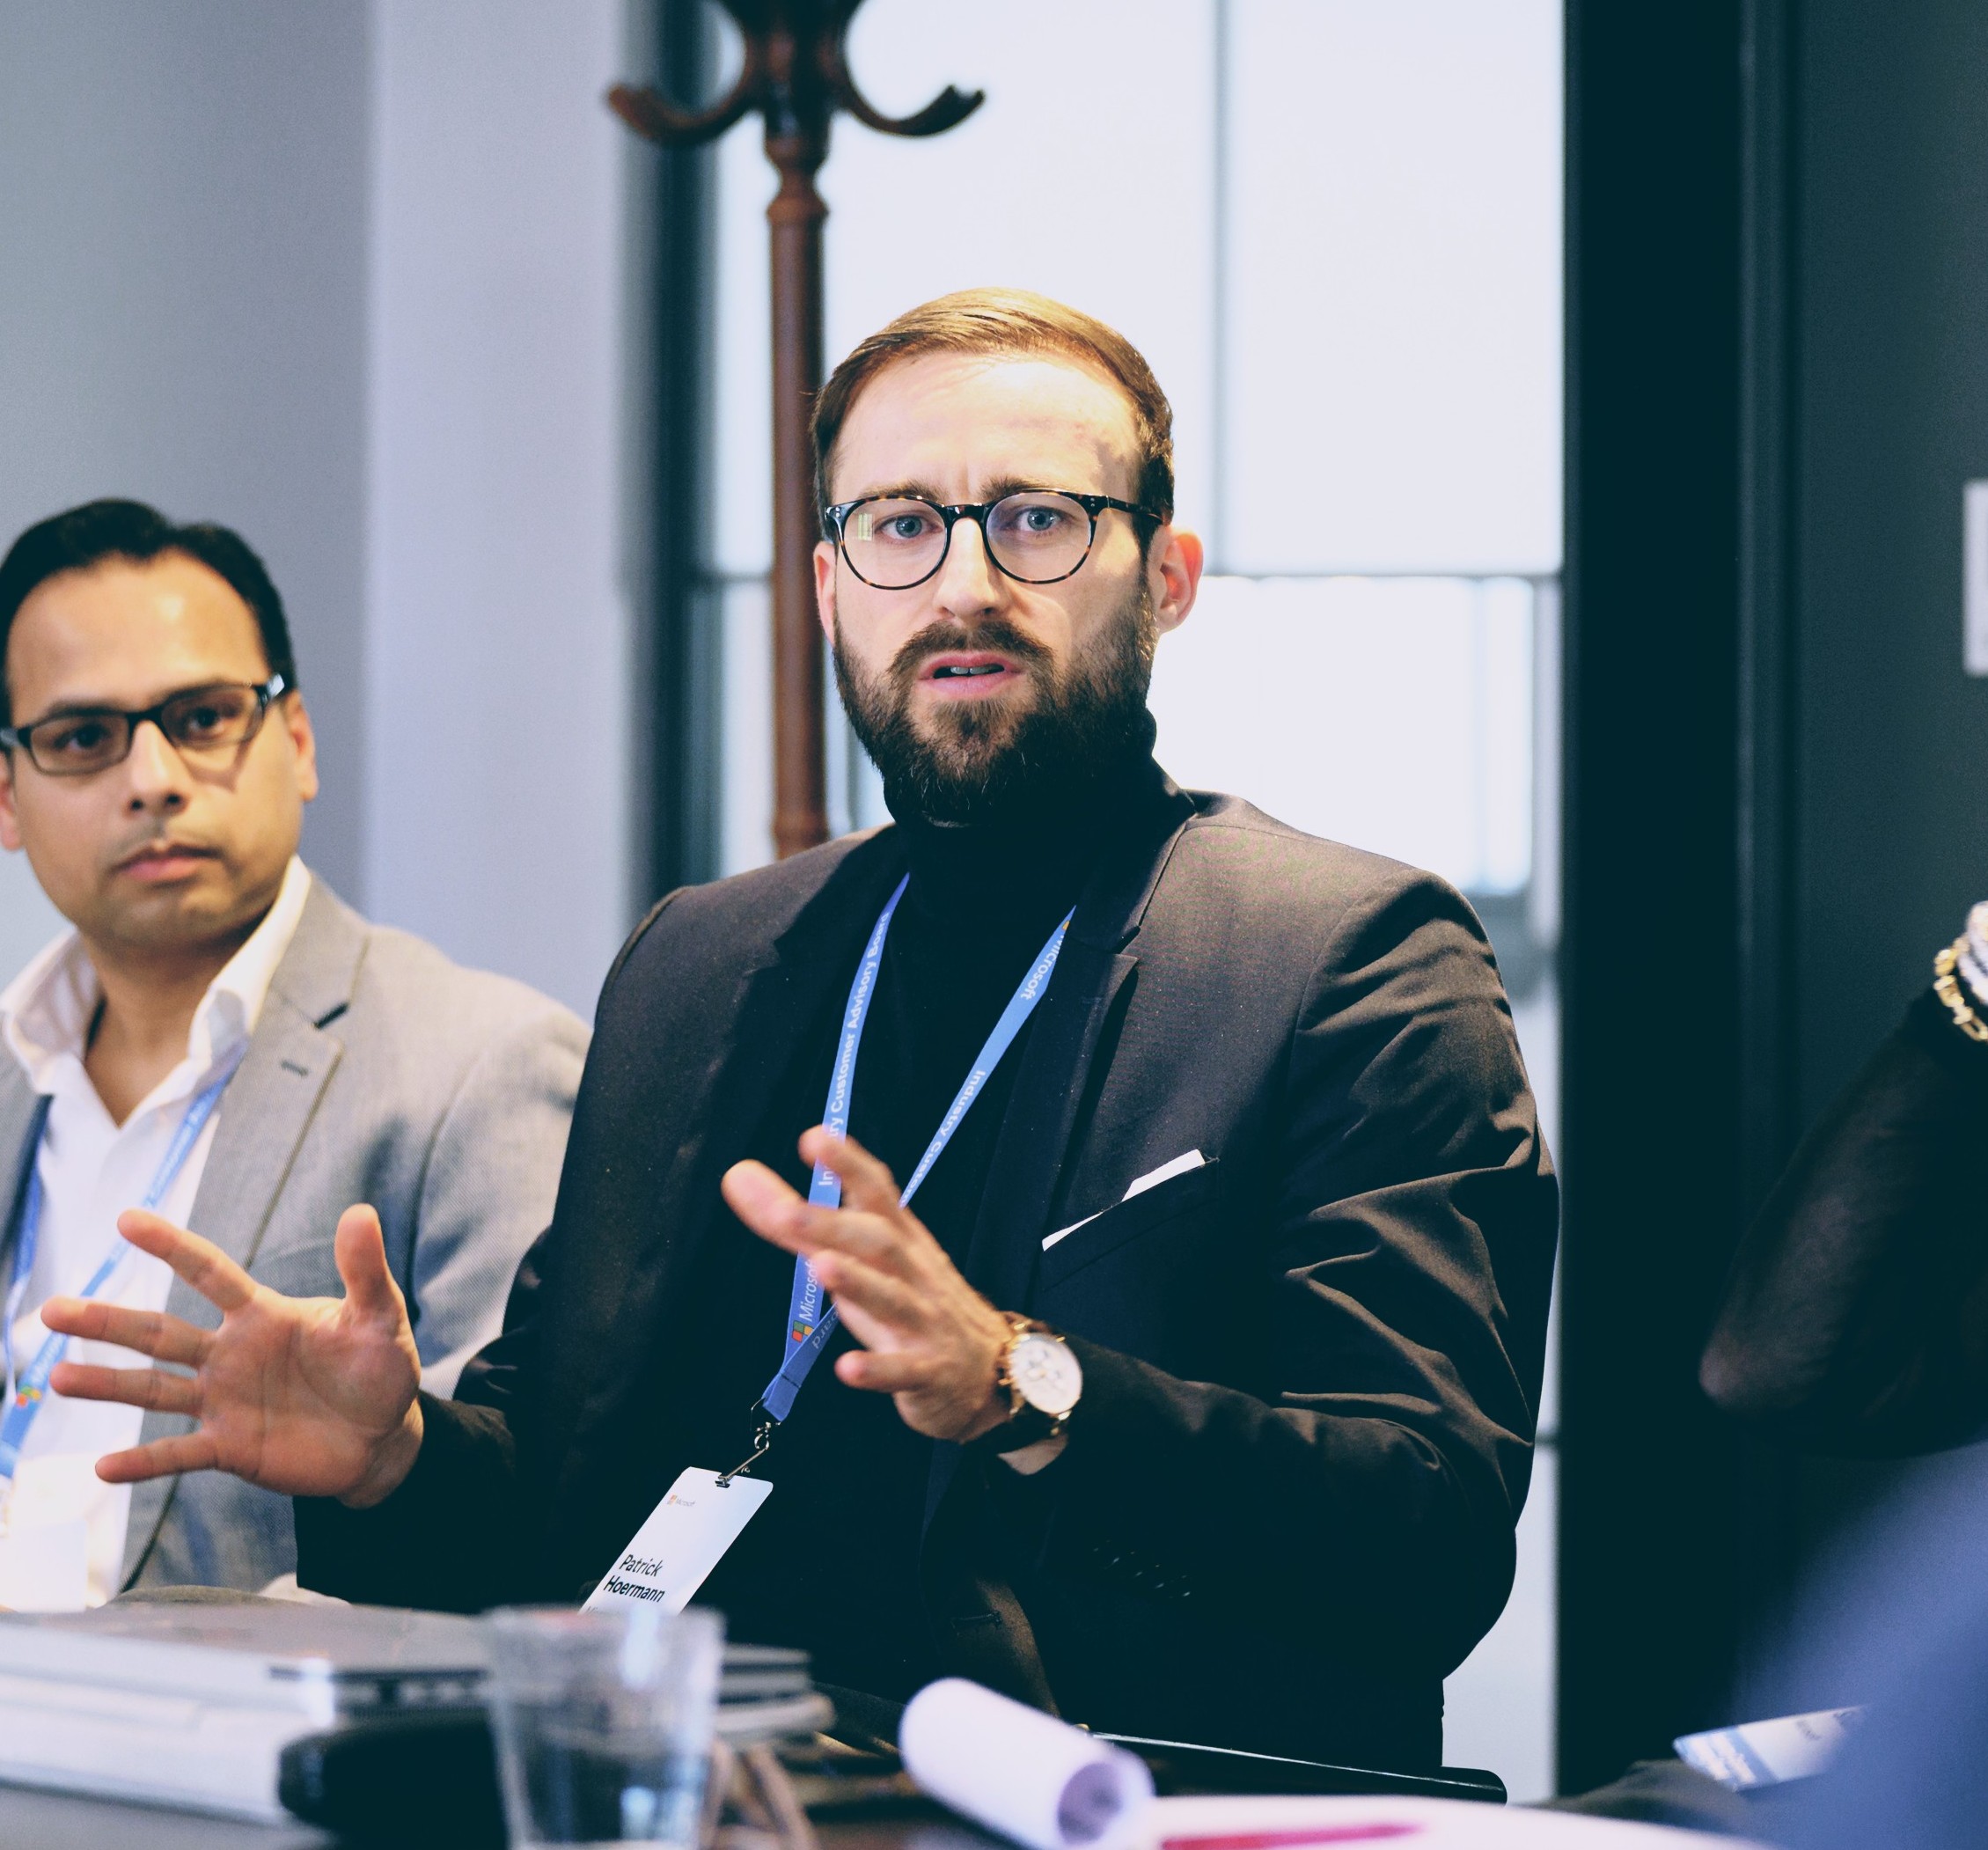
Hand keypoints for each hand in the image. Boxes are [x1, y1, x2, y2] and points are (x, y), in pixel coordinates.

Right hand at [43, 1204, 424, 1507]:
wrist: (385, 1437)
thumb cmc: (380, 1367)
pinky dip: (143, 1462)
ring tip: (57, 1379)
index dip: (171, 1246)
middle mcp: (231, 1354)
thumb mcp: (380, 1316)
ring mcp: (225, 1402)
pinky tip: (102, 1467)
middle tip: (51, 1311)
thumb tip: (362, 1212)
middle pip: (159, 1334)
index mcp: (262, 1315)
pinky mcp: (231, 1448)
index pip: (209, 1272)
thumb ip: (365, 1270)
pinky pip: (179, 1453)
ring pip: (155, 1390)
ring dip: (108, 1386)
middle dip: (107, 1322)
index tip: (126, 1219)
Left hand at [721, 1128, 1013, 1443]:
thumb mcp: (863, 1259)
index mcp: (901, 1240)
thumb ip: (801, 1222)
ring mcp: (924, 1323)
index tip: (814, 1138)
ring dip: (857, 1283)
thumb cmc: (913, 1300)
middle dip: (834, 1225)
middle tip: (786, 1212)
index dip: (848, 1165)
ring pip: (891, 1300)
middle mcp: (914, 1273)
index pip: (877, 1193)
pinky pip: (903, 1371)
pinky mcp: (928, 1372)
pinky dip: (877, 1370)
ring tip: (819, 1267)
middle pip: (878, 1242)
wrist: (991, 1366)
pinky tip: (847, 1369)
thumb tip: (738, 1176)